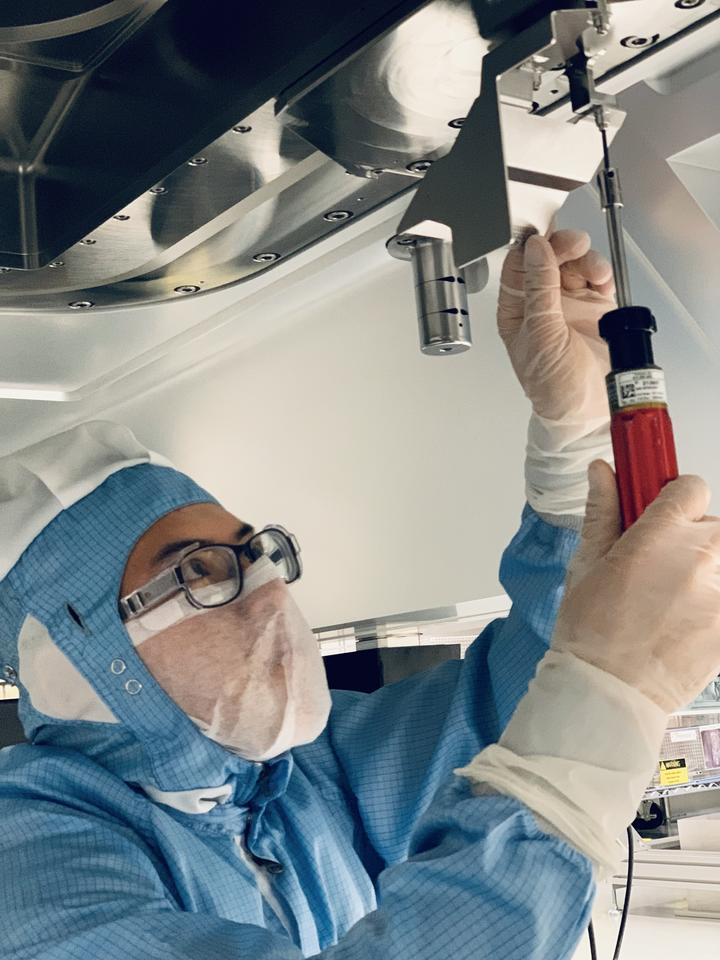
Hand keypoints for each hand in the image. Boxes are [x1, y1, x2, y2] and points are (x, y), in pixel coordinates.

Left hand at [497, 230, 614, 425]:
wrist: (585, 411)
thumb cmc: (552, 386)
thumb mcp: (540, 335)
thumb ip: (539, 290)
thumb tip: (535, 250)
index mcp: (516, 310)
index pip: (518, 266)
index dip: (530, 248)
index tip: (543, 238)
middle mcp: (541, 303)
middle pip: (548, 258)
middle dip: (561, 246)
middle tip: (574, 245)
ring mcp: (569, 304)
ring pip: (574, 263)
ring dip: (585, 259)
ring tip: (594, 271)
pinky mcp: (595, 307)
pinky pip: (597, 277)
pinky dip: (601, 272)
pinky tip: (602, 280)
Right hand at [553, 461, 719, 712]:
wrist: (608, 693)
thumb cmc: (591, 632)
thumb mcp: (587, 565)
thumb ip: (602, 513)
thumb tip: (603, 472)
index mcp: (658, 537)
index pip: (689, 488)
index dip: (674, 500)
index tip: (663, 515)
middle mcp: (699, 559)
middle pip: (715, 525)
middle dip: (694, 539)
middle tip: (665, 567)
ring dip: (708, 571)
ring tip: (678, 599)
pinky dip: (712, 602)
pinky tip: (687, 622)